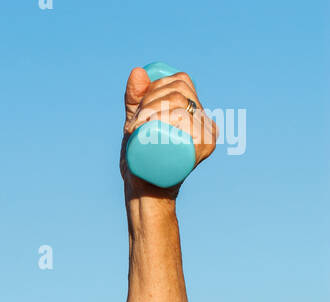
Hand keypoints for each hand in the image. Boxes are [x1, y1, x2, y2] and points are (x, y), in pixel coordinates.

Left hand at [120, 67, 216, 198]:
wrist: (145, 195)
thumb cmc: (142, 163)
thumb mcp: (136, 126)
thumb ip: (135, 100)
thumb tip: (137, 71)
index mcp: (194, 111)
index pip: (181, 82)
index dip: (155, 88)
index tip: (136, 112)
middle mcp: (205, 121)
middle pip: (179, 93)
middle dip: (149, 102)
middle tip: (130, 127)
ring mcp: (207, 134)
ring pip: (180, 106)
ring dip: (152, 111)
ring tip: (133, 131)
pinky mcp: (204, 148)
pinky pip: (188, 125)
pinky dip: (167, 120)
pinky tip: (153, 125)